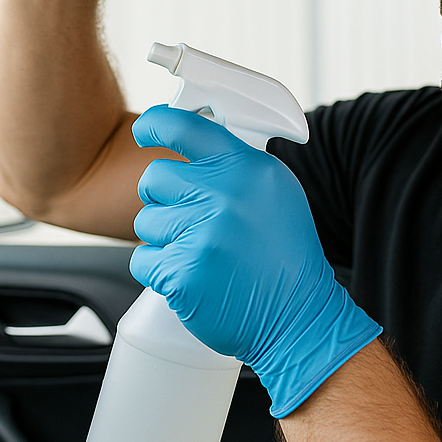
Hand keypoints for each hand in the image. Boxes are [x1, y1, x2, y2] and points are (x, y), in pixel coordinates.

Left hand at [130, 106, 381, 417]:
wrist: (299, 318)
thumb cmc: (286, 256)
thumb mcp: (275, 192)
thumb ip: (235, 165)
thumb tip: (189, 140)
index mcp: (247, 168)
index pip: (185, 127)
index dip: (155, 124)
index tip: (144, 130)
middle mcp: (225, 194)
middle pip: (155, 178)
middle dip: (165, 199)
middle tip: (194, 220)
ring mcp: (203, 233)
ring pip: (146, 222)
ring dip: (165, 239)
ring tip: (204, 253)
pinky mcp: (183, 272)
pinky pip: (143, 260)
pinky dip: (161, 271)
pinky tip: (195, 276)